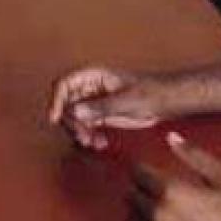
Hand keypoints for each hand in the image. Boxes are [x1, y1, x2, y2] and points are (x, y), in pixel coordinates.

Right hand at [47, 66, 167, 149]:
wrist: (165, 102)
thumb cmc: (149, 92)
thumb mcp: (125, 100)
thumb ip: (100, 106)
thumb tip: (74, 111)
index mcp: (93, 76)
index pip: (65, 84)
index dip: (56, 100)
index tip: (55, 118)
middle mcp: (89, 88)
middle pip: (65, 104)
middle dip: (71, 122)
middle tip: (82, 136)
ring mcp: (94, 102)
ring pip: (74, 119)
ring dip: (79, 132)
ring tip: (93, 143)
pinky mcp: (100, 116)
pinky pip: (85, 127)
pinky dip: (89, 136)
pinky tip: (101, 144)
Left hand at [130, 132, 220, 220]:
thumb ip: (194, 156)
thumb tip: (171, 137)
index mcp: (170, 192)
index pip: (137, 173)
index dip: (143, 170)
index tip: (150, 172)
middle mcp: (157, 217)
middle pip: (131, 196)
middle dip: (141, 190)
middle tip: (158, 192)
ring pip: (132, 220)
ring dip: (141, 213)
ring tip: (162, 213)